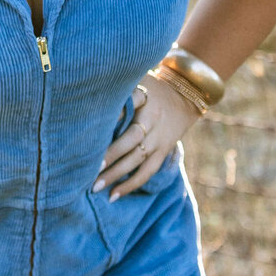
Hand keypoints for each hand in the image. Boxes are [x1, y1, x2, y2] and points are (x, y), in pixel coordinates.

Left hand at [94, 75, 200, 199]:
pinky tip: (114, 195)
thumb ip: (119, 92)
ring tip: (96, 187)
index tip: (92, 129)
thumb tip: (89, 103)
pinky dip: (131, 184)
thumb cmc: (151, 87)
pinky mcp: (163, 151)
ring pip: (138, 159)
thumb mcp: (138, 80)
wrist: (186, 94)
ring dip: (117, 174)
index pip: (127, 108)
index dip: (112, 117)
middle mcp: (152, 120)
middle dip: (110, 155)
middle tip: (89, 168)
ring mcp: (159, 138)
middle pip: (131, 139)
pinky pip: (148, 171)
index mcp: (145, 98)